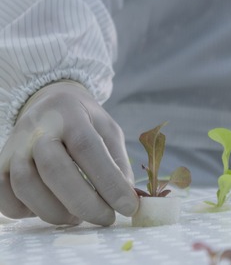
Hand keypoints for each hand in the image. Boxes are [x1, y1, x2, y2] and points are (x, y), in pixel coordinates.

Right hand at [0, 81, 137, 224]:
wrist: (49, 103)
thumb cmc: (83, 119)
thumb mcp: (107, 129)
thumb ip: (117, 161)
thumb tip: (126, 199)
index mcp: (70, 113)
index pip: (87, 147)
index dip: (109, 181)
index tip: (128, 206)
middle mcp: (38, 127)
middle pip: (54, 168)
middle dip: (83, 202)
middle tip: (105, 218)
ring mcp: (15, 145)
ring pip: (26, 185)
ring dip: (55, 211)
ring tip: (77, 216)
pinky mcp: (1, 163)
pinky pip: (5, 196)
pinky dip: (26, 212)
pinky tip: (49, 208)